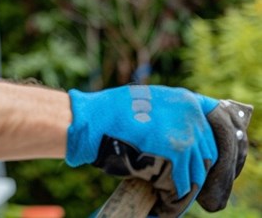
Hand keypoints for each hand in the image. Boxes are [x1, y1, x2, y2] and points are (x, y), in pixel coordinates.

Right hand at [66, 85, 244, 216]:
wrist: (90, 121)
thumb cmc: (108, 116)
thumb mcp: (146, 104)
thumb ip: (169, 117)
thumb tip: (185, 141)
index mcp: (185, 101)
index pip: (212, 132)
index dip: (206, 154)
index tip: (201, 167)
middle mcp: (191, 116)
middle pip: (206, 156)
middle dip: (192, 174)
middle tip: (176, 186)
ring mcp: (185, 136)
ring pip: (196, 174)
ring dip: (182, 189)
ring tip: (166, 196)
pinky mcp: (175, 156)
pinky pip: (181, 186)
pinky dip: (171, 199)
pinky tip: (160, 202)